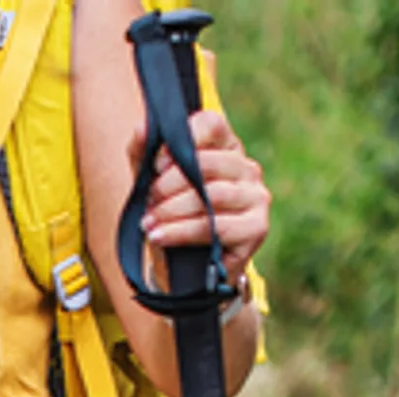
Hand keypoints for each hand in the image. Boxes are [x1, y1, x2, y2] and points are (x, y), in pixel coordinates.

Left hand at [133, 107, 270, 284]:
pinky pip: (216, 226)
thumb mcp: (153, 185)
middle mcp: (247, 168)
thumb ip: (145, 155)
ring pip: (211, 196)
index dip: (182, 140)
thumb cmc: (173, 220)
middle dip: (170, 183)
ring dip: (172, 210)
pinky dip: (181, 232)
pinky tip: (159, 236)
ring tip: (148, 223)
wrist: (188, 272)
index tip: (156, 164)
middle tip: (149, 200)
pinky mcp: (257, 228)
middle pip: (208, 163)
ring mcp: (256, 197)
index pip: (210, 124)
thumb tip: (141, 128)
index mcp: (226, 148)